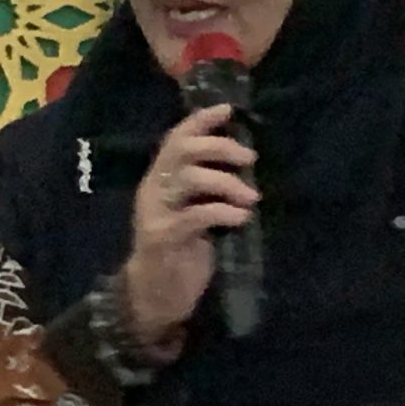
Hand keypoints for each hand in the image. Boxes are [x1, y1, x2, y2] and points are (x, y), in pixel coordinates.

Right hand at [120, 104, 258, 349]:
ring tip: (251, 196)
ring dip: (227, 182)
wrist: (155, 296)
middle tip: (249, 158)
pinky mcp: (163, 238)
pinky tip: (241, 217)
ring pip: (189, 178)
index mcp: (160, 179)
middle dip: (220, 147)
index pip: (175, 138)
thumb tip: (244, 160)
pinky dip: (223, 212)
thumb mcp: (194, 211)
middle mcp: (153, 189)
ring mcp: (155, 213)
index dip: (200, 120)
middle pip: (182, 150)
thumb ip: (208, 188)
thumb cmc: (182, 251)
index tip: (228, 110)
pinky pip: (195, 216)